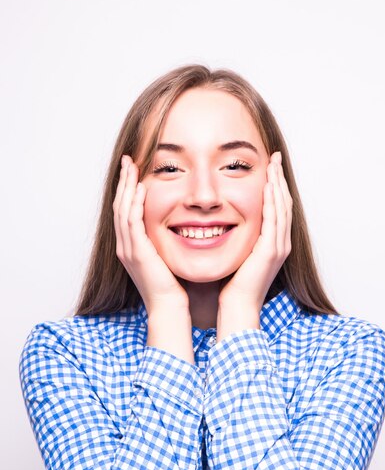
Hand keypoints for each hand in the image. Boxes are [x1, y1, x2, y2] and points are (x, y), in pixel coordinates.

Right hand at [113, 156, 192, 361]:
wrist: (171, 310)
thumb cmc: (174, 289)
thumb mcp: (168, 258)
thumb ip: (168, 241)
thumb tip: (182, 224)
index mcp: (132, 247)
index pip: (125, 211)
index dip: (128, 189)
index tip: (136, 170)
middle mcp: (125, 247)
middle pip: (118, 205)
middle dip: (124, 181)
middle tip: (128, 159)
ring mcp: (128, 250)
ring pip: (121, 210)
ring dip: (126, 186)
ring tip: (132, 165)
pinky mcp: (137, 253)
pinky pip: (131, 222)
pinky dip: (134, 203)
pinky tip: (140, 188)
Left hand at [217, 151, 291, 339]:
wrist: (238, 308)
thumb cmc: (233, 287)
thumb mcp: (238, 255)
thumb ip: (239, 238)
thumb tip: (226, 222)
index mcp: (274, 244)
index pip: (278, 208)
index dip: (275, 187)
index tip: (269, 168)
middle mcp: (281, 244)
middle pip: (285, 203)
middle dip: (280, 179)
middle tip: (275, 158)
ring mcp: (278, 247)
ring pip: (282, 207)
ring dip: (278, 183)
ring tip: (273, 164)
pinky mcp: (270, 251)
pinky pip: (274, 219)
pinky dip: (272, 200)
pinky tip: (268, 184)